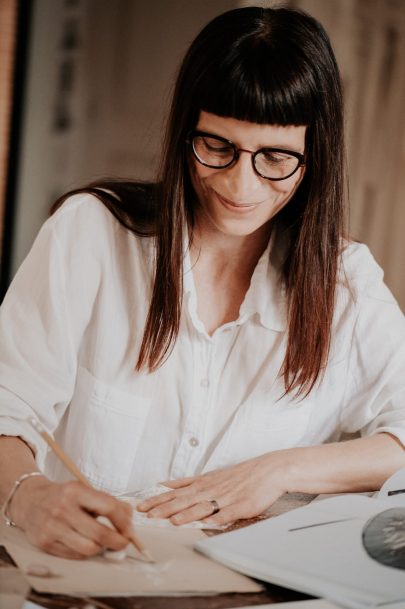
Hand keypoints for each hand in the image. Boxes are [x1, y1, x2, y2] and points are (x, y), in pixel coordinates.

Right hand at [10, 476, 133, 558]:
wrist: (29, 500)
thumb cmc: (63, 497)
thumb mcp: (83, 490)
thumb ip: (106, 502)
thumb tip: (129, 519)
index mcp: (76, 491)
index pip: (108, 507)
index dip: (124, 521)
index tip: (129, 530)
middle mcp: (63, 508)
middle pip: (100, 533)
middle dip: (117, 541)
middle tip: (123, 544)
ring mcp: (53, 527)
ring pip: (88, 548)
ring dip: (101, 549)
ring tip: (102, 543)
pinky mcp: (45, 543)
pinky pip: (74, 556)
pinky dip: (85, 553)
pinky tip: (86, 544)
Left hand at [137, 452, 289, 525]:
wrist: (269, 470)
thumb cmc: (241, 475)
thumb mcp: (212, 475)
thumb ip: (191, 482)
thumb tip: (168, 485)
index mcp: (204, 483)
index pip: (176, 492)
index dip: (158, 499)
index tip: (141, 506)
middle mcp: (211, 489)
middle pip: (184, 499)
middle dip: (165, 508)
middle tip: (147, 515)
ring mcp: (226, 497)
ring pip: (202, 506)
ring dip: (186, 514)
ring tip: (170, 521)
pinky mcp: (241, 505)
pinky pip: (227, 513)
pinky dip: (215, 518)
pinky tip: (205, 524)